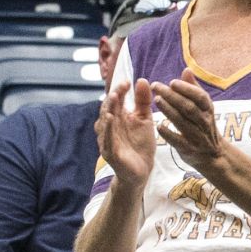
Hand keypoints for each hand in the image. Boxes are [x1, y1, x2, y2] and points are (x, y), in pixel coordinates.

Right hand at [95, 77, 156, 191]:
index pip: (116, 99)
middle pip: (109, 107)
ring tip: (114, 96)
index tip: (127, 80)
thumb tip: (142, 80)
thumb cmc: (141, 144)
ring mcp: (107, 138)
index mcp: (117, 117)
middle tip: (121, 85)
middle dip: (114, 95)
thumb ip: (143, 102)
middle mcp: (109, 126)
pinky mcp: (110, 151)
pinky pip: (107, 138)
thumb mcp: (145, 120)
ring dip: (109, 108)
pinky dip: (108, 128)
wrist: (141, 171)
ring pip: (105, 121)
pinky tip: (110, 118)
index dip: (119, 89)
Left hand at [153, 70, 230, 175]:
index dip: (187, 89)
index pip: (200, 97)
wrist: (214, 155)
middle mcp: (204, 123)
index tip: (172, 82)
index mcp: (208, 111)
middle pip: (189, 107)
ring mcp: (197, 137)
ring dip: (169, 110)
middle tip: (156, 86)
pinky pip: (178, 141)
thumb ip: (194, 89)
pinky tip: (159, 126)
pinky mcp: (189, 149)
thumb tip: (187, 70)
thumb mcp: (204, 108)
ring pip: (183, 122)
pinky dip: (169, 134)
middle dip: (172, 96)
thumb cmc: (204, 126)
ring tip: (156, 100)